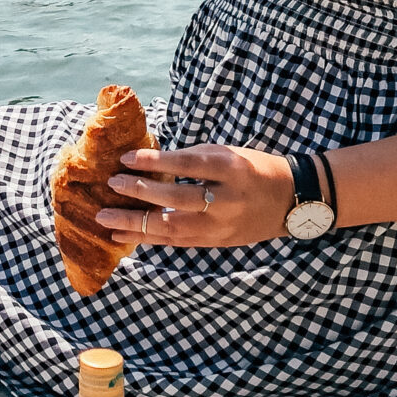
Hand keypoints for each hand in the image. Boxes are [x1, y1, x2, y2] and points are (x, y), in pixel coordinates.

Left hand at [97, 145, 295, 249]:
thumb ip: (193, 158)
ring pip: (172, 228)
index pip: (187, 163)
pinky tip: (125, 236)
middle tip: (112, 185)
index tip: (126, 158)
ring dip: (135, 224)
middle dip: (140, 192)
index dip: (155, 161)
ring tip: (105, 220)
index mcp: (232, 169)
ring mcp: (222, 226)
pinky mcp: (217, 242)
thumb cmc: (254, 169)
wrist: (291, 200)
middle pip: (177, 198)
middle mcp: (227, 200)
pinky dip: (149, 239)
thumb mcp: (228, 154)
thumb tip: (150, 162)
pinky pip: (177, 242)